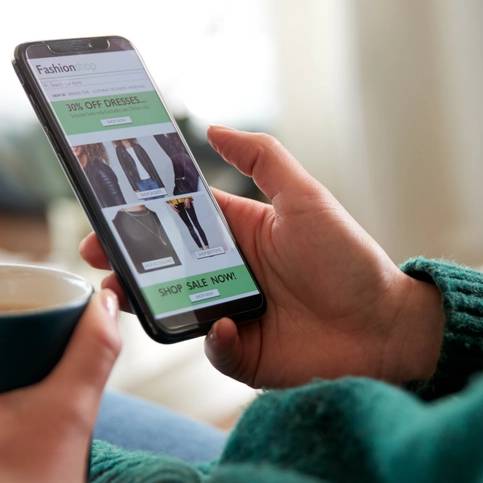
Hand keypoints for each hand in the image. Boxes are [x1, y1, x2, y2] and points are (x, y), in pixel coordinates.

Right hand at [81, 125, 443, 388]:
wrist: (386, 327)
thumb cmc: (350, 260)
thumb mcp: (307, 198)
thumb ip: (264, 159)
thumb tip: (216, 128)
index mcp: (242, 234)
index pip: (180, 218)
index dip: (142, 212)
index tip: (106, 206)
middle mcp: (232, 274)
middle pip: (166, 265)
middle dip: (127, 257)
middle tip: (96, 251)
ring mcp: (234, 315)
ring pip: (175, 308)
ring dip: (148, 301)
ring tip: (123, 291)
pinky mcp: (245, 355)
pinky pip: (213, 349)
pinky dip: (213, 341)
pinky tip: (225, 327)